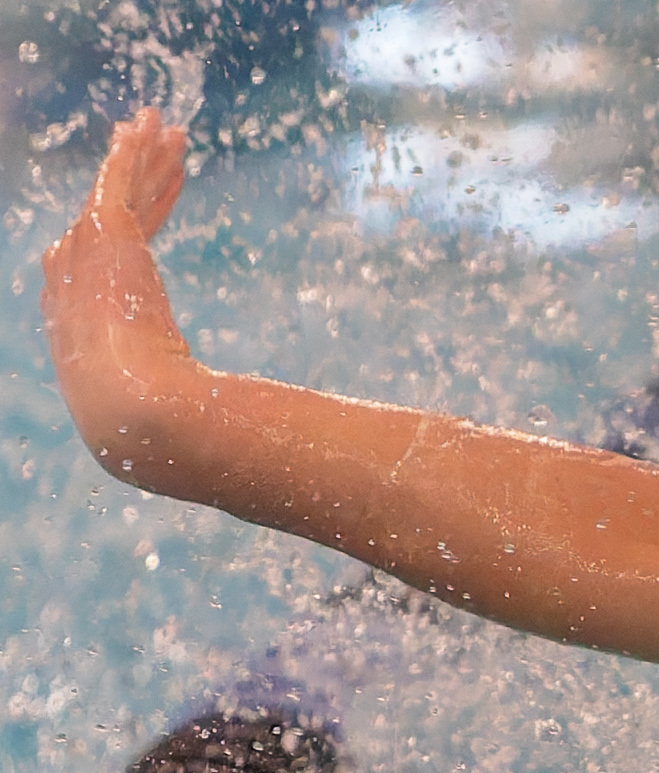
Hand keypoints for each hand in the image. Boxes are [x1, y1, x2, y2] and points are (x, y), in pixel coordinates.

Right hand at [40, 110, 199, 476]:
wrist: (138, 414)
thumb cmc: (164, 430)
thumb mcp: (178, 418)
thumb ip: (206, 411)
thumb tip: (258, 434)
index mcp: (82, 325)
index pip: (107, 266)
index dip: (130, 233)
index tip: (153, 210)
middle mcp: (72, 286)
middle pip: (108, 218)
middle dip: (132, 183)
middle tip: (153, 148)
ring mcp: (84, 258)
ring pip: (116, 193)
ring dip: (137, 157)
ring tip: (160, 125)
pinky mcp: (103, 235)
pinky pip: (117, 179)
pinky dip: (129, 152)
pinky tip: (147, 127)